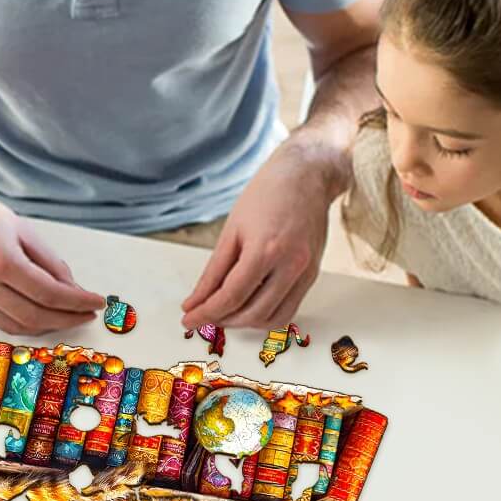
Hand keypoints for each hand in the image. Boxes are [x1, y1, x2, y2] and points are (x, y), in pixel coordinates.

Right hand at [0, 173, 103, 333]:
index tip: (96, 303)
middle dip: (66, 319)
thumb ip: (50, 263)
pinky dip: (23, 323)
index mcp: (1, 260)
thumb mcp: (23, 230)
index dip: (77, 302)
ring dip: (46, 326)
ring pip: (17, 326)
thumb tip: (72, 289)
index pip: (50, 293)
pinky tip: (40, 316)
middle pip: (35, 316)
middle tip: (85, 314)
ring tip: (66, 317)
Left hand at [181, 133, 347, 329]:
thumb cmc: (267, 195)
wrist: (306, 176)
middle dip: (223, 320)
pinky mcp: (312, 275)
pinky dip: (265, 316)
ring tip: (224, 314)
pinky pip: (289, 309)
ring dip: (244, 323)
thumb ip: (213, 271)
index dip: (206, 312)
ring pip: (273, 318)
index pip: (231, 296)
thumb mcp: (231, 230)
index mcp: (265, 250)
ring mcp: (306, 272)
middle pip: (252, 312)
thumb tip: (195, 301)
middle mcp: (291, 265)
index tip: (188, 318)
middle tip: (202, 316)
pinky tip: (247, 307)